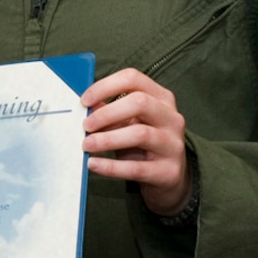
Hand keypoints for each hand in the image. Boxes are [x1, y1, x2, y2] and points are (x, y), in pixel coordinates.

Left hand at [79, 68, 189, 216]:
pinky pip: (136, 168)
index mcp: (161, 98)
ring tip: (87, 145)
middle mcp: (171, 118)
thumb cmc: (143, 145)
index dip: (105, 87)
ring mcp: (173, 144)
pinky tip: (93, 164)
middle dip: (107, 113)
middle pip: (140, 102)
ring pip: (140, 134)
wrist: (169, 178)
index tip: (84, 101)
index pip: (133, 79)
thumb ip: (109, 112)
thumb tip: (85, 106)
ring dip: (107, 139)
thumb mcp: (128, 123)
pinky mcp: (168, 171)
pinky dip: (111, 167)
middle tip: (85, 125)